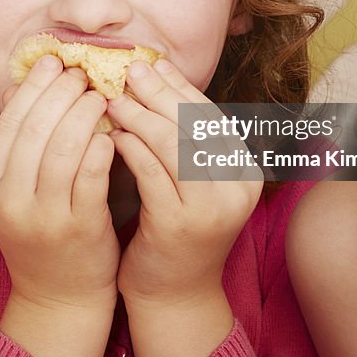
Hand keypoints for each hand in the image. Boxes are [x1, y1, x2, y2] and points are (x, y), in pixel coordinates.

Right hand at [0, 55, 118, 356]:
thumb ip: (21, 142)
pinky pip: (89, 178)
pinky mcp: (77, 230)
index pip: (9, 121)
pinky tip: (113, 133)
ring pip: (62, 149)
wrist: (58, 296)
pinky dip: (100, 149)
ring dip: (85, 114)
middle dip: (62, 93)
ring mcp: (41, 217)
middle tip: (85, 73)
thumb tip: (26, 83)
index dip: (34, 87)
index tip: (57, 62)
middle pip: (35, 129)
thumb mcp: (18, 188)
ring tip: (102, 96)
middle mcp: (7, 199)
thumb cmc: (44, 230)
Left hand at [108, 59, 262, 307]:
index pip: (210, 115)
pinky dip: (131, 148)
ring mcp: (212, 208)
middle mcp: (237, 187)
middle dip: (159, 92)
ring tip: (113, 98)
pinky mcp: (180, 225)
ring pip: (174, 145)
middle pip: (194, 124)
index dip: (179, 85)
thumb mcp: (189, 179)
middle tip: (128, 70)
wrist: (173, 293)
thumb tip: (155, 73)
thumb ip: (181, 136)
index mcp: (245, 170)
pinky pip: (153, 174)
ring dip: (141, 116)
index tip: (150, 62)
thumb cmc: (174, 227)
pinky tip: (111, 135)